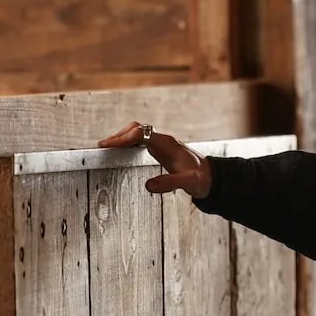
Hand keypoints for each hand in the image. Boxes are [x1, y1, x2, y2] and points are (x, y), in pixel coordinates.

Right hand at [97, 122, 212, 198]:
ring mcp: (162, 144)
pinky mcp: (161, 150)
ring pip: (138, 133)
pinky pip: (141, 140)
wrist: (212, 178)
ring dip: (123, 138)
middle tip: (103, 146)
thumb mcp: (188, 183)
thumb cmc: (202, 179)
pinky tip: (121, 150)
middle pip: (137, 129)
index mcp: (168, 144)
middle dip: (119, 136)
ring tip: (107, 147)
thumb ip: (169, 183)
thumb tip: (148, 186)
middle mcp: (164, 141)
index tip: (109, 145)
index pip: (141, 133)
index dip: (124, 138)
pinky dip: (128, 143)